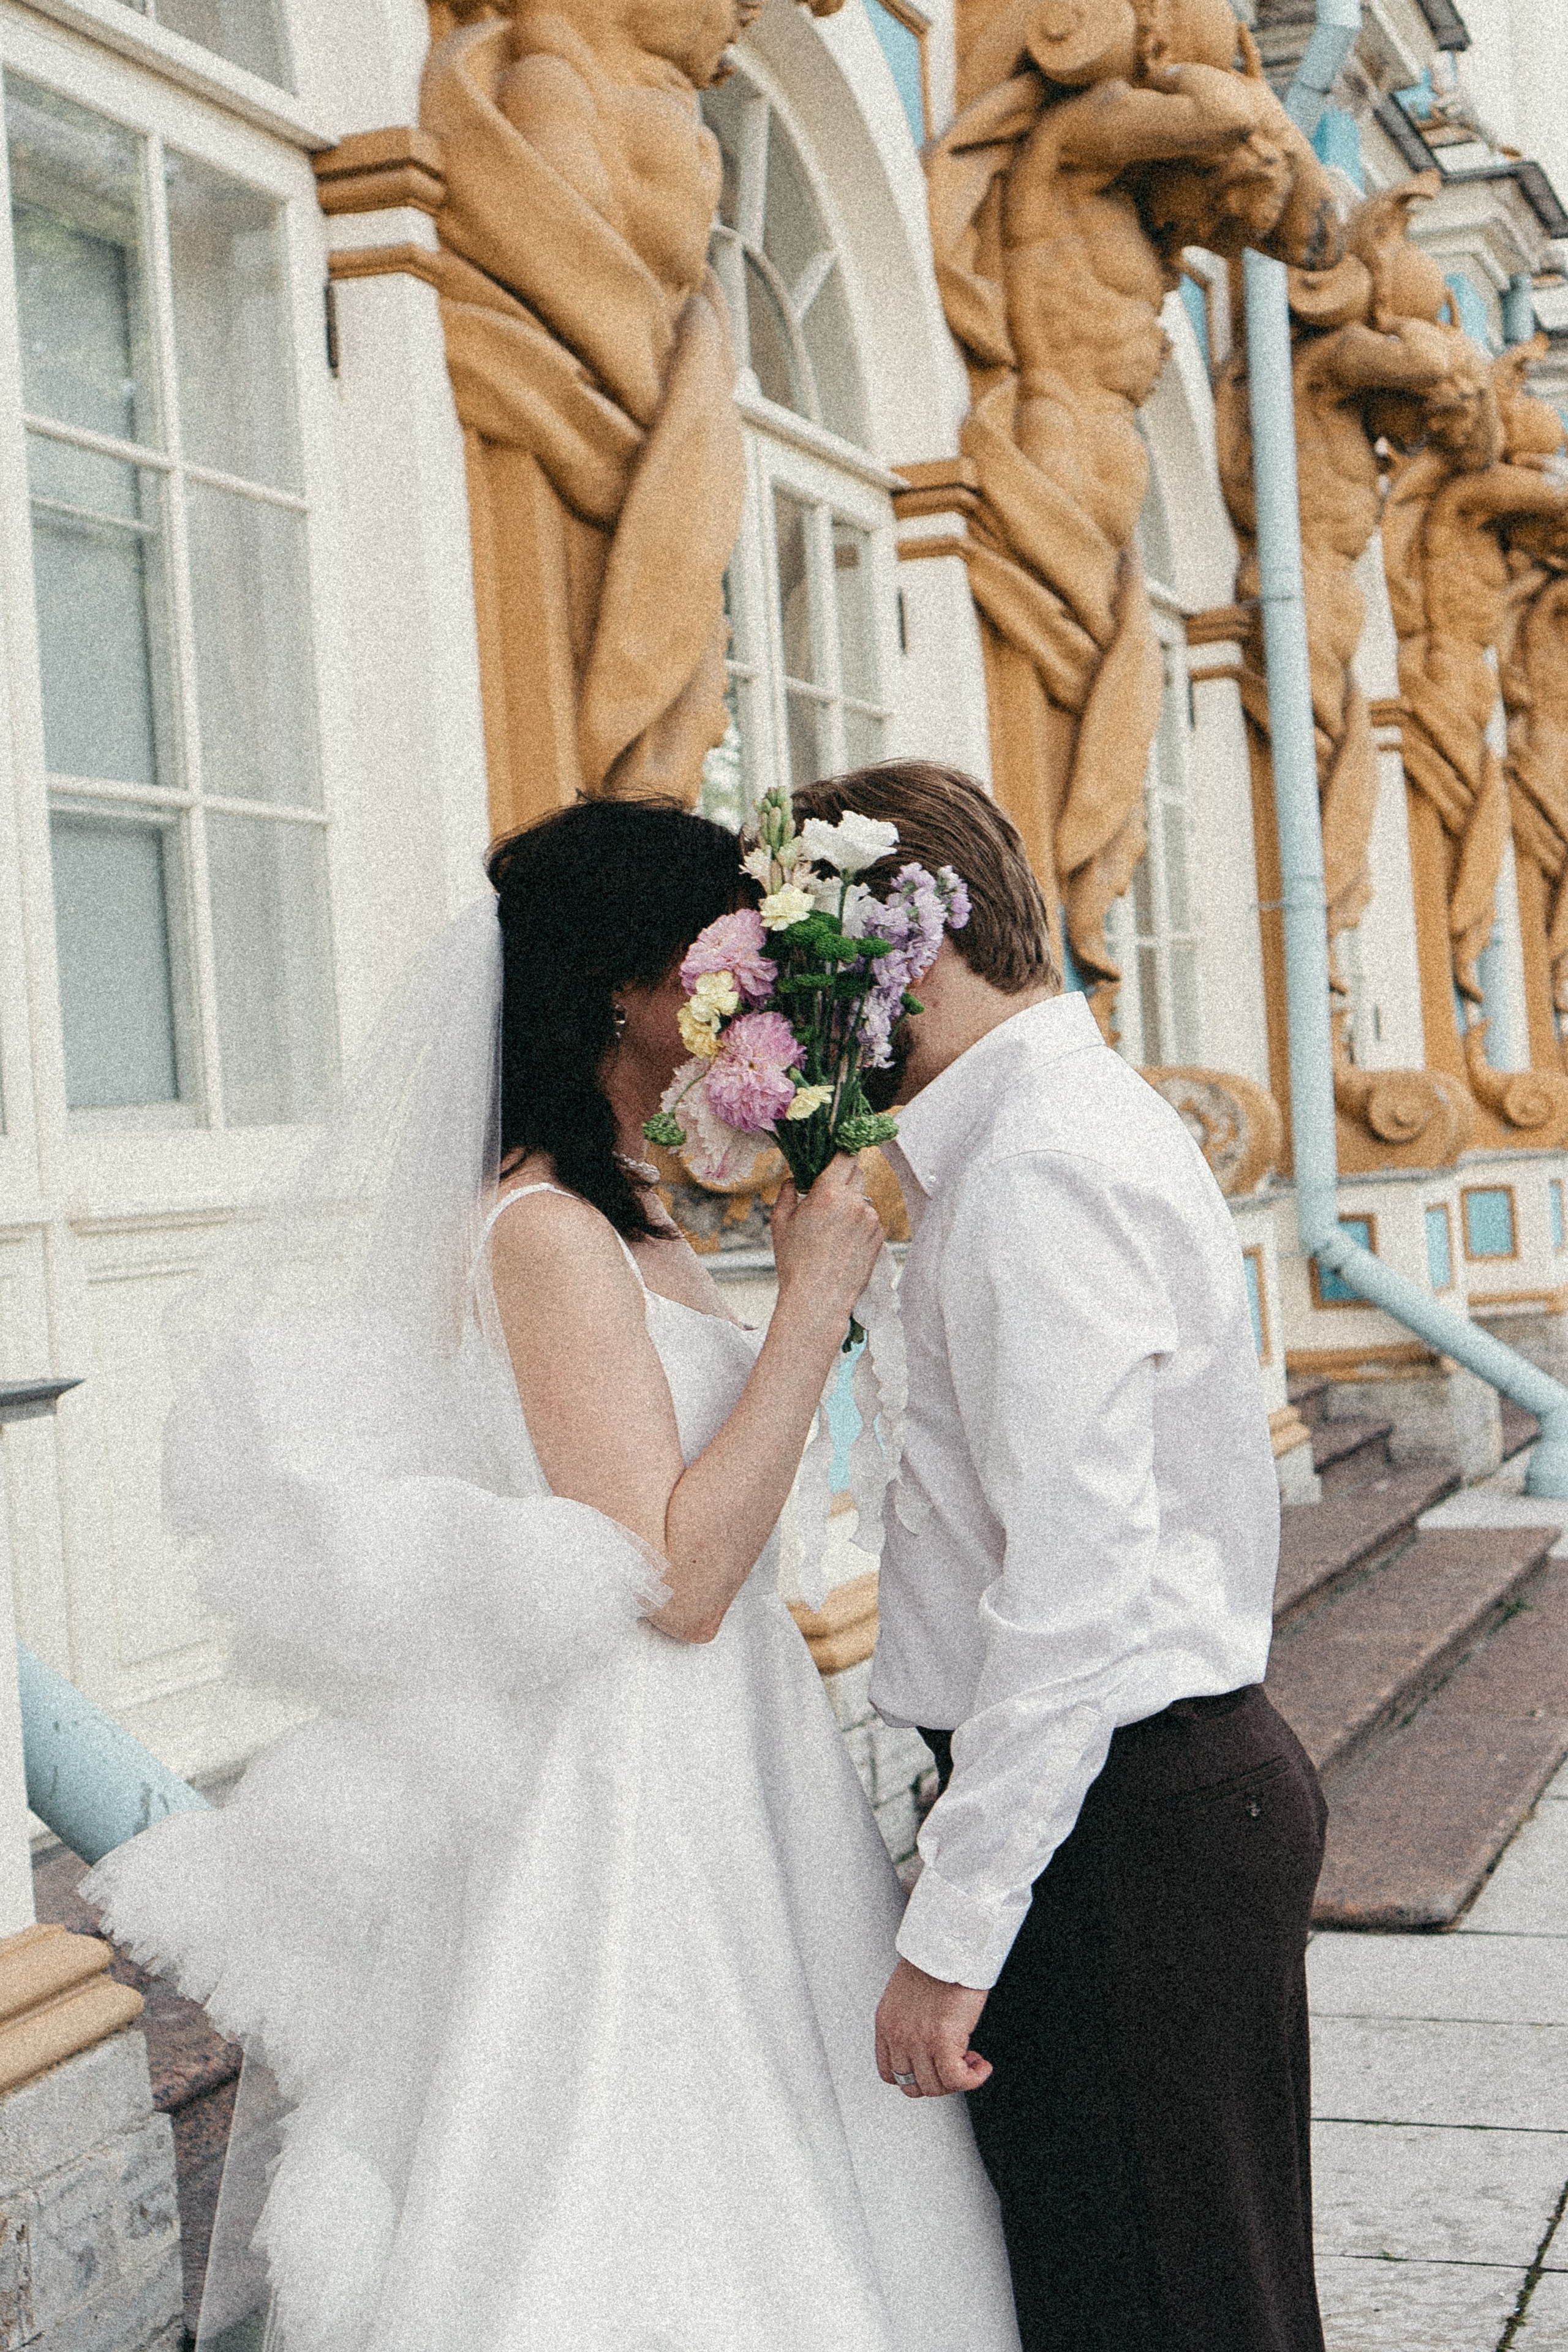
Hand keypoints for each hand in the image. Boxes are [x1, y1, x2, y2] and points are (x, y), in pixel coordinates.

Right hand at [770, 1155, 884, 1327]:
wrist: (818, 1298)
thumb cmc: (794, 1261)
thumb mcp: (780, 1222)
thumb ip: (788, 1192)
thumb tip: (795, 1179)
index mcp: (829, 1193)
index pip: (844, 1157)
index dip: (840, 1153)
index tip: (835, 1155)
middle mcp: (855, 1203)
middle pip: (856, 1173)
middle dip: (843, 1178)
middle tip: (827, 1194)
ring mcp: (870, 1220)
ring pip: (863, 1199)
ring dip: (851, 1204)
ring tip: (832, 1229)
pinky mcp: (879, 1237)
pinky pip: (870, 1219)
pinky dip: (859, 1223)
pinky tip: (843, 1242)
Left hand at [876, 1958, 990, 2098]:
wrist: (948, 1943)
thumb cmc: (935, 1959)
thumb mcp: (907, 1993)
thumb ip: (910, 2020)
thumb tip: (930, 2039)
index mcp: (886, 2023)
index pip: (890, 2073)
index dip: (916, 2076)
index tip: (934, 2066)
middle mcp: (898, 2036)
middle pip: (913, 2085)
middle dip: (939, 2080)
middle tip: (957, 2064)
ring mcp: (918, 2041)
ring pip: (935, 2087)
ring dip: (957, 2079)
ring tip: (972, 2061)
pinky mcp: (941, 2041)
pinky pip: (957, 2080)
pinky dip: (973, 2079)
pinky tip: (982, 2065)